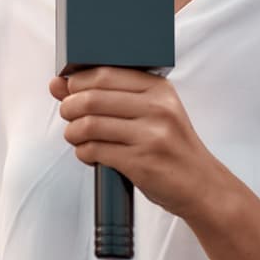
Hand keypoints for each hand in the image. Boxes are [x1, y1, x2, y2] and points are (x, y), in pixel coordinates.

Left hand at [50, 68, 229, 222]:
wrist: (201, 185)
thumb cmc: (171, 147)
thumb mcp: (150, 112)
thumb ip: (106, 96)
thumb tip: (58, 84)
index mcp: (158, 89)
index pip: (104, 74)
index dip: (77, 82)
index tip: (69, 91)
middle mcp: (157, 108)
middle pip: (91, 98)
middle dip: (69, 107)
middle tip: (68, 116)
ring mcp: (150, 136)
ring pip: (89, 124)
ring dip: (72, 132)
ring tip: (76, 136)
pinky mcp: (142, 162)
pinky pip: (95, 150)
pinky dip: (83, 152)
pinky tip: (89, 153)